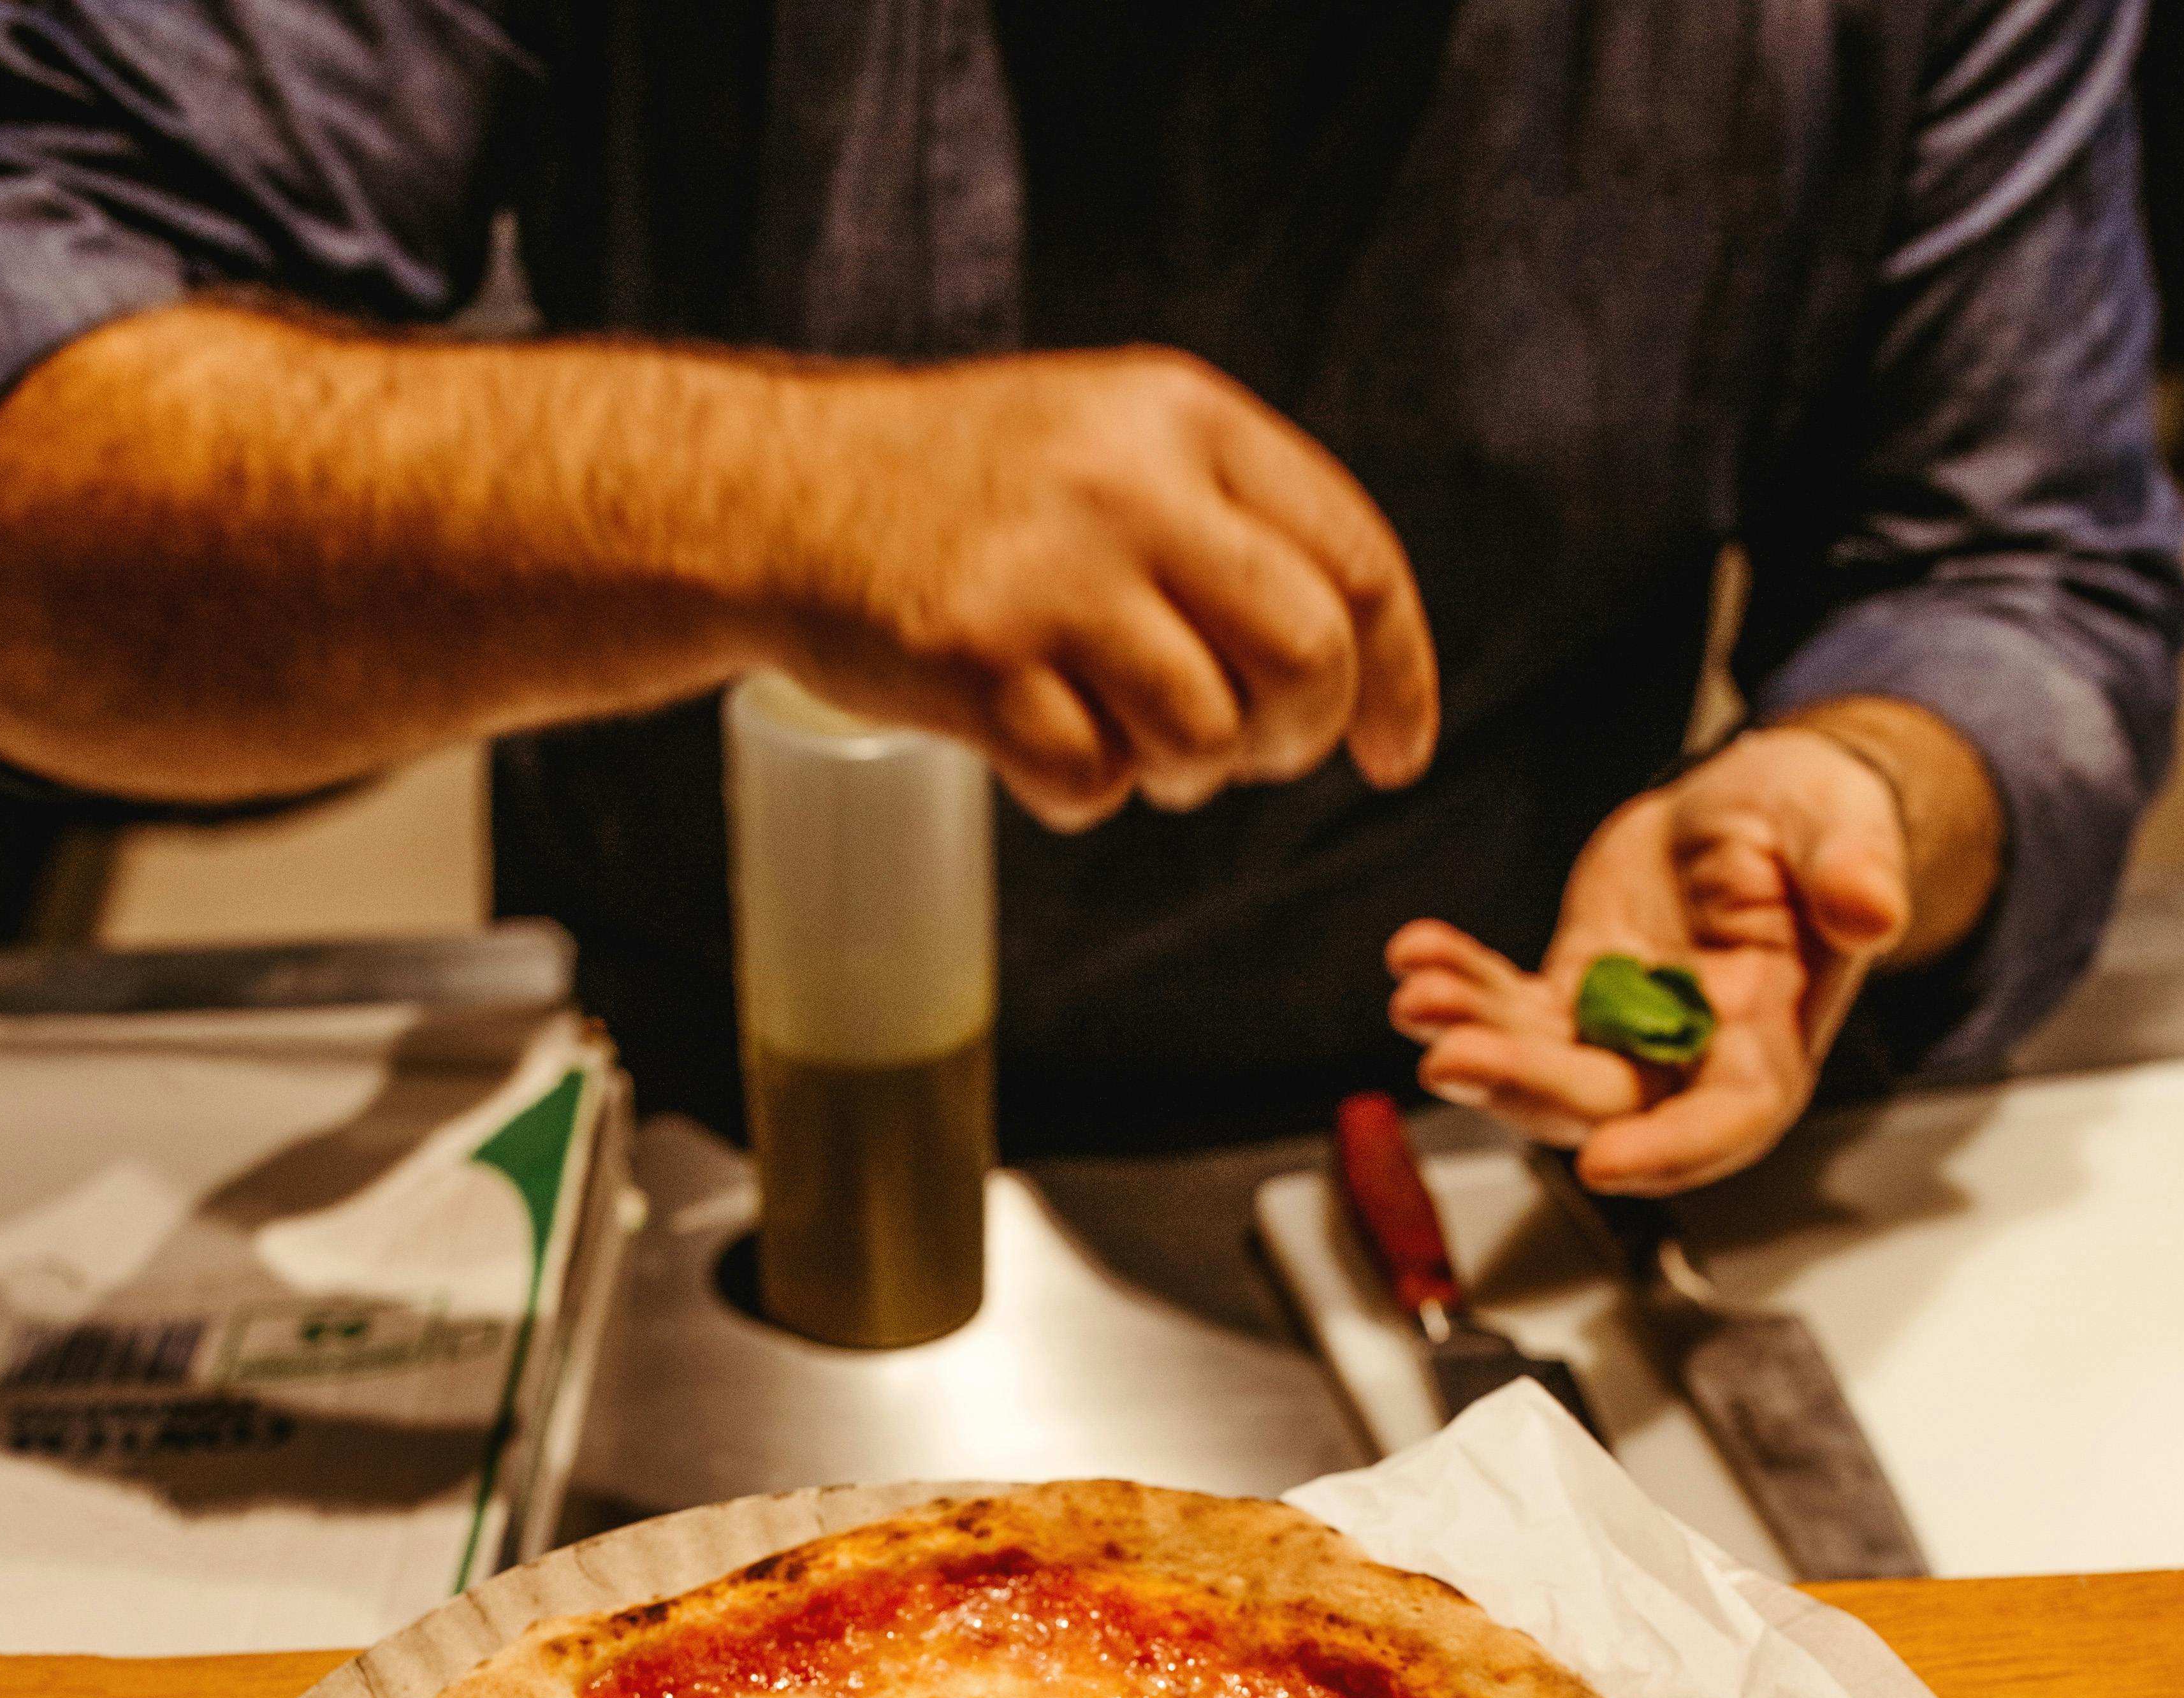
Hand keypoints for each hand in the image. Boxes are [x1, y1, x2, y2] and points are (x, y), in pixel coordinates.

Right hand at [769, 348, 1438, 829]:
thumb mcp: (1117, 443)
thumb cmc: (969, 491)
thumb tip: (1351, 669)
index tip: (1397, 752)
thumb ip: (1231, 524)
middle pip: (1306, 657)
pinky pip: (1093, 783)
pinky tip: (1043, 743)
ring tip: (1129, 738)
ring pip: (1205, 734)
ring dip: (1185, 773)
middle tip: (1252, 754)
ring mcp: (1049, 575)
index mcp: (1187, 418)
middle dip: (1300, 736)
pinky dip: (1086, 793)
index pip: (1355, 559)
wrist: (784, 494)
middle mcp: (1130, 485)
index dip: (1399, 675)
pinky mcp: (975, 664)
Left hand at [1384, 723, 1923, 1192]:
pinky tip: (1417, 955)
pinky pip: (1508, 1010)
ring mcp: (1622, 1033)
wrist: (1755, 804)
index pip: (1729, 1117)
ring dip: (1475, 1041)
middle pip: (1604, 1103)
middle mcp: (1689, 1057)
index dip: (1672, 1149)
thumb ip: (1855, 868)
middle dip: (1525, 1086)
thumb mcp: (1842, 822)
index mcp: (1769, 1038)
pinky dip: (1460, 988)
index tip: (1604, 1162)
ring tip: (1418, 998)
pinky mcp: (1573, 996)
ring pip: (1541, 1066)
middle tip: (1450, 1058)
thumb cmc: (1814, 823)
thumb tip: (1872, 908)